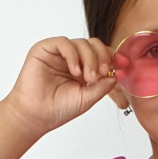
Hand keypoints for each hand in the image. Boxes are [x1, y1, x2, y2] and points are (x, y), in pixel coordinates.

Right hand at [0, 36, 116, 137]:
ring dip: (89, 58)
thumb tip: (117, 74)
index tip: (122, 65)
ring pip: (81, 43)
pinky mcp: (46, 49)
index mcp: (83, 69)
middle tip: (101, 73)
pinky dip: (73, 55)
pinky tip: (74, 70)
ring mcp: (59, 53)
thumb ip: (103, 86)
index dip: (112, 57)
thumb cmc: (57, 109)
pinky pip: (64, 42)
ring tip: (87, 77)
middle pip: (93, 45)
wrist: (36, 115)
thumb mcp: (88, 98)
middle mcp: (72, 59)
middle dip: (102, 57)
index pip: (101, 54)